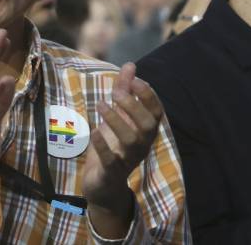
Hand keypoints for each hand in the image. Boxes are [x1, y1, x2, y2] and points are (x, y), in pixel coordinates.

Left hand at [82, 63, 162, 235]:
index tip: (135, 79)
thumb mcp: (117, 115)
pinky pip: (111, 160)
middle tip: (115, 93)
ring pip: (131, 140)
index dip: (148, 95)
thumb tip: (131, 64)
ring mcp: (128, 159)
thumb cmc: (113, 144)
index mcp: (145, 130)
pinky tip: (94, 131)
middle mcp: (142, 144)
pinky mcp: (112, 172)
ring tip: (101, 104)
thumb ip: (123, 90)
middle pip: (147, 125)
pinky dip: (103, 145)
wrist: (103, 184)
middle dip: (133, 107)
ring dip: (116, 121)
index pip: (156, 112)